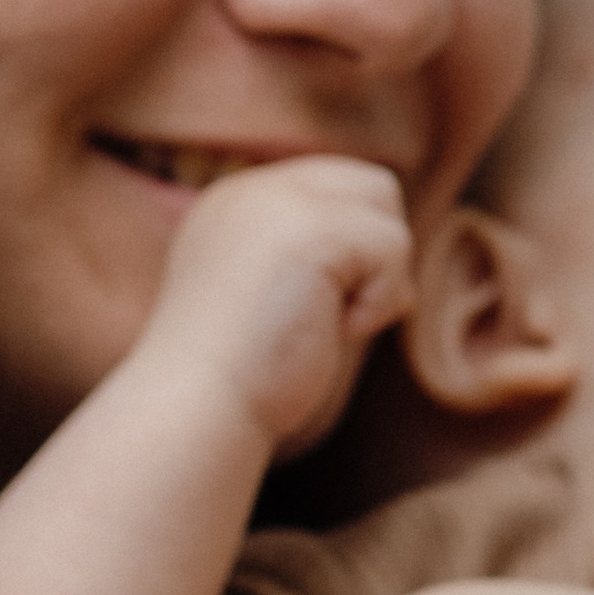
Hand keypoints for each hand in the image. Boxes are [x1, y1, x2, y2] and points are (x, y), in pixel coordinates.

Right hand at [144, 155, 415, 456]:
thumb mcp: (275, 301)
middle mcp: (253, 190)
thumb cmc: (240, 379)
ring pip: (388, 217)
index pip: (335, 188)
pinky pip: (393, 248)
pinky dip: (377, 302)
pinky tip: (328, 330)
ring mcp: (278, 201)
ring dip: (379, 284)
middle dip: (378, 257)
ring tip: (325, 323)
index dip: (357, 251)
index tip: (321, 310)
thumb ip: (320, 266)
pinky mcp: (311, 229)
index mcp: (236, 204)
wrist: (197, 407)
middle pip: (372, 188)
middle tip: (336, 315)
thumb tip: (396, 267)